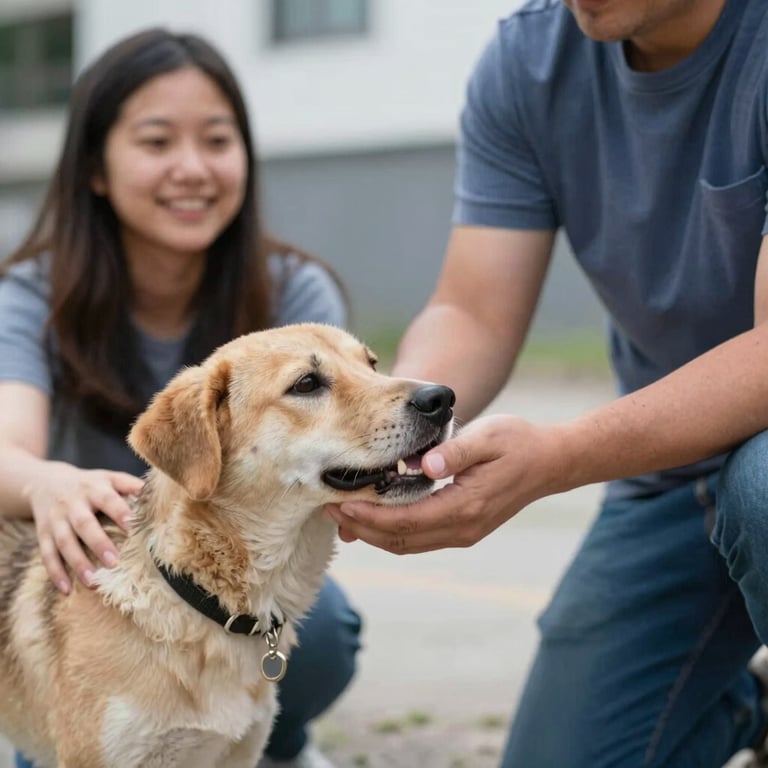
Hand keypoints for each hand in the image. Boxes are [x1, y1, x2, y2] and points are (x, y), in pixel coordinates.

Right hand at [24, 463, 144, 592]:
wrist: (46, 482)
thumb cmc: (90, 484)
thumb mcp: (110, 478)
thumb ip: (132, 486)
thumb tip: (160, 493)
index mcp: (94, 488)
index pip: (108, 500)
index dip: (120, 512)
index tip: (132, 527)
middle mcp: (73, 503)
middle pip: (84, 524)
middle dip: (98, 543)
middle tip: (114, 563)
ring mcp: (56, 519)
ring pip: (64, 542)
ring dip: (77, 563)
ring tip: (92, 581)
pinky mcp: (43, 534)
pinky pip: (47, 554)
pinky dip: (55, 573)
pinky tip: (66, 589)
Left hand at [326, 415, 564, 552]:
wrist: (550, 461)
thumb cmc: (518, 442)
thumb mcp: (489, 437)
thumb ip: (456, 451)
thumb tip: (425, 465)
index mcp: (466, 506)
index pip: (406, 521)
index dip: (370, 517)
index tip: (340, 502)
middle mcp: (462, 527)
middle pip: (400, 540)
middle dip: (362, 528)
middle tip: (329, 509)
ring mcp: (463, 532)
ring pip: (407, 543)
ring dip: (373, 532)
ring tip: (342, 514)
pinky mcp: (462, 526)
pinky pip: (418, 536)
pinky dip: (390, 530)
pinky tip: (373, 515)